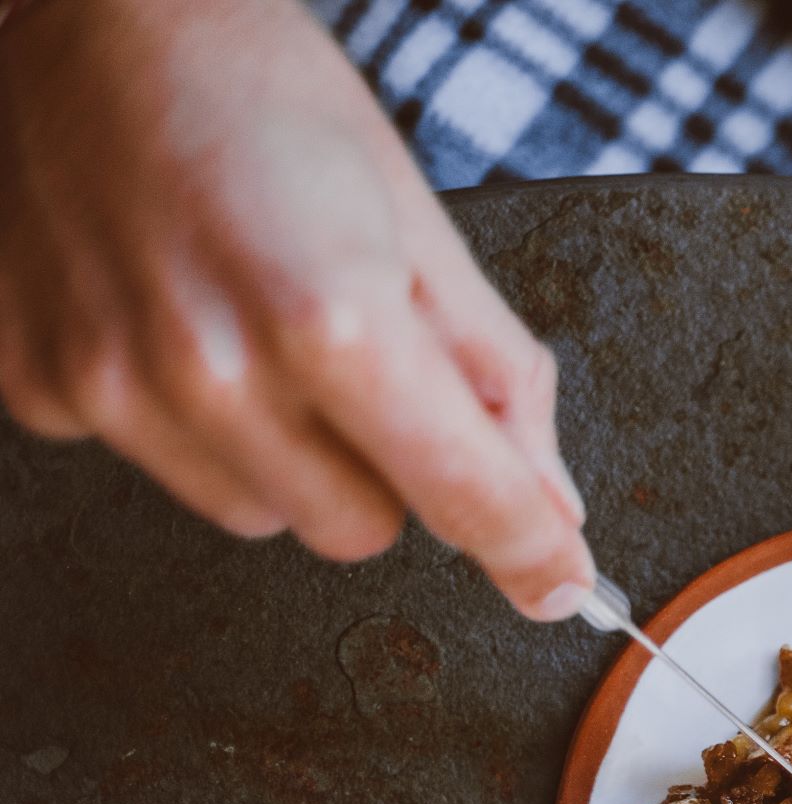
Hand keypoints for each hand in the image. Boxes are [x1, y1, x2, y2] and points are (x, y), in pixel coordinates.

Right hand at [0, 0, 592, 617]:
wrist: (90, 16)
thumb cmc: (260, 91)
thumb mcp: (414, 220)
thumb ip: (497, 377)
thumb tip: (552, 505)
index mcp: (326, 316)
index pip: (462, 496)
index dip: (531, 551)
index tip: (562, 581)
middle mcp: (209, 368)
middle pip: (361, 529)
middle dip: (387, 469)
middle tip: (360, 358)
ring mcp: (112, 386)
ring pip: (262, 514)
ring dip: (288, 454)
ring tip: (258, 322)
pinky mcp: (40, 387)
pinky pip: (163, 465)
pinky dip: (191, 419)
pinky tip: (175, 314)